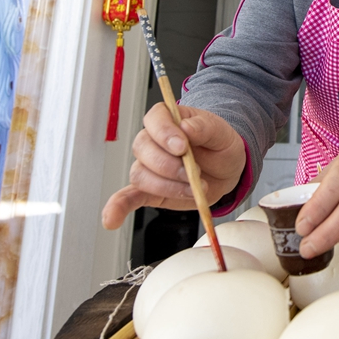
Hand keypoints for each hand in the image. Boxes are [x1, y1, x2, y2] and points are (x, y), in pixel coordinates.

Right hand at [101, 103, 246, 229]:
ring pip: (141, 175)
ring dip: (167, 187)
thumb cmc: (219, 146)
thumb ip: (206, 127)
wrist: (226, 170)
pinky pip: (128, 198)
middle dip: (169, 166)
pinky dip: (118, 208)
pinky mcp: (150, 190)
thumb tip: (187, 126)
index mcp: (168, 119)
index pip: (154, 119)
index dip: (164, 133)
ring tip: (193, 190)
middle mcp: (152, 141)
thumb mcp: (221, 132)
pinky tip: (112, 219)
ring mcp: (149, 167)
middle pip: (144, 149)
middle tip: (195, 174)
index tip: (182, 147)